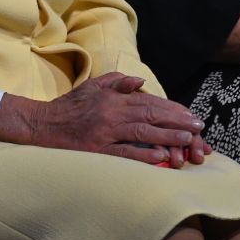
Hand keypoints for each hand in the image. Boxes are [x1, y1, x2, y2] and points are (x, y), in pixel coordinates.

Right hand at [20, 73, 209, 167]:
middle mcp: (111, 112)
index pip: (149, 101)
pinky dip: (143, 154)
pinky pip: (123, 153)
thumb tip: (140, 82)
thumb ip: (116, 82)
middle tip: (198, 127)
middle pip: (150, 115)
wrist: (41, 123)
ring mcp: (105, 132)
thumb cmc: (69, 106)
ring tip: (189, 140)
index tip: (190, 115)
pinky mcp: (97, 150)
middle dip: (177, 121)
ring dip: (167, 136)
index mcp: (112, 98)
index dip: (172, 108)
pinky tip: (161, 157)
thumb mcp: (92, 86)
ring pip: (142, 132)